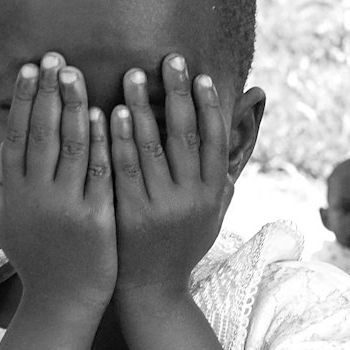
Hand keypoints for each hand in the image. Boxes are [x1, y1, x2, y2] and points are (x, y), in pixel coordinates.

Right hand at [0, 54, 116, 312]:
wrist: (63, 303)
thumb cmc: (39, 261)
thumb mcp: (11, 223)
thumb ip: (4, 187)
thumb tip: (2, 150)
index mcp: (12, 193)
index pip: (16, 135)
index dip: (22, 100)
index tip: (30, 69)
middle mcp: (34, 196)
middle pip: (40, 133)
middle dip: (48, 92)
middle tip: (56, 58)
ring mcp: (64, 207)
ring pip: (69, 147)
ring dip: (74, 107)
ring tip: (78, 75)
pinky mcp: (94, 219)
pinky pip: (99, 172)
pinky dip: (101, 142)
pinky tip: (107, 115)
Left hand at [112, 55, 232, 297]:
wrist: (152, 289)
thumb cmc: (181, 246)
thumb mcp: (211, 216)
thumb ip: (220, 178)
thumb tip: (237, 136)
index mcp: (212, 194)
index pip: (213, 141)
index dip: (208, 105)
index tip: (199, 75)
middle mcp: (191, 199)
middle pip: (185, 136)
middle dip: (178, 94)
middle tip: (170, 59)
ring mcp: (160, 207)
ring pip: (152, 147)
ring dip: (143, 107)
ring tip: (134, 75)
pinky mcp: (131, 213)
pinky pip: (124, 167)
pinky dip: (118, 137)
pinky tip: (111, 112)